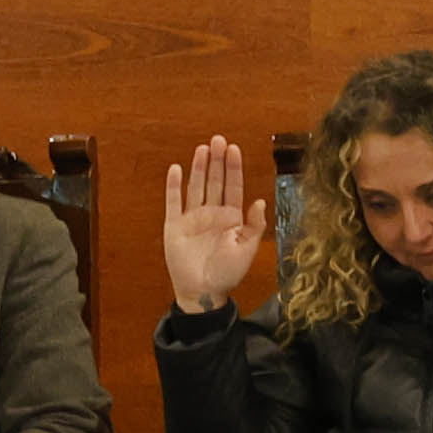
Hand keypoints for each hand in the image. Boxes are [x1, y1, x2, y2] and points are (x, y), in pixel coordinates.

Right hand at [159, 132, 269, 312]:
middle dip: (217, 161)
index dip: (233, 168)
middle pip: (214, 181)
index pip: (233, 187)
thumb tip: (259, 202)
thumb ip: (254, 226)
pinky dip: (174, 186)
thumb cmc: (227, 273)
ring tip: (202, 149)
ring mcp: (192, 218)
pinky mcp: (174, 225)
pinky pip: (173, 202)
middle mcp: (212, 213)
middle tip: (218, 139)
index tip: (234, 149)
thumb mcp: (247, 250)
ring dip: (198, 168)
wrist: (204, 292)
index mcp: (231, 218)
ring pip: (196, 187)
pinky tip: (177, 169)